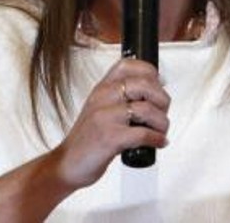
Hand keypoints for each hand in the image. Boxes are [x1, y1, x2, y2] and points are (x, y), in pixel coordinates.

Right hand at [51, 58, 170, 189]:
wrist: (67, 163)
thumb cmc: (87, 138)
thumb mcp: (99, 109)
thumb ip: (119, 98)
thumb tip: (154, 92)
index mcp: (101, 88)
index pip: (128, 65)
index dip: (150, 72)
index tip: (158, 85)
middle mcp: (103, 98)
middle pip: (144, 85)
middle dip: (162, 99)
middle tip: (162, 112)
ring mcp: (105, 117)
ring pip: (147, 109)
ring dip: (162, 122)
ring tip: (161, 130)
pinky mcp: (110, 138)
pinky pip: (143, 133)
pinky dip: (157, 138)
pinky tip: (158, 142)